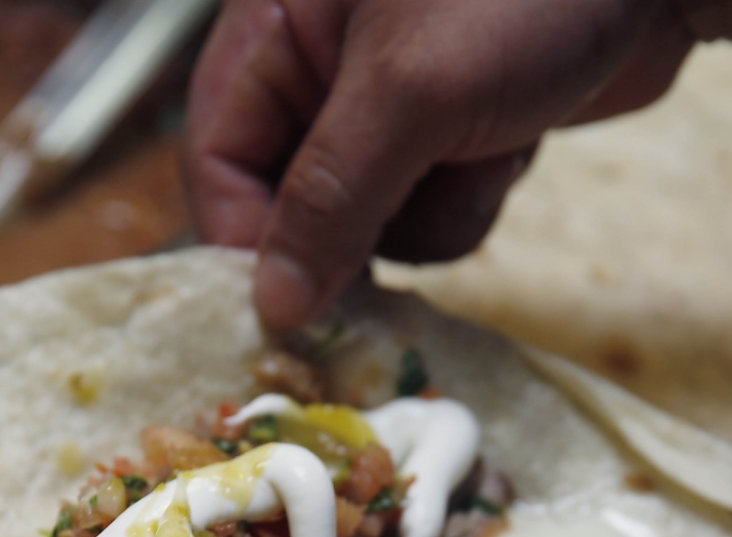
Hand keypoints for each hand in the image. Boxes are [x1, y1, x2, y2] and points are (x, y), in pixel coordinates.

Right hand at [184, 0, 696, 328]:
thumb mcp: (412, 93)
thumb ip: (331, 200)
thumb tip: (274, 304)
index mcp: (277, 26)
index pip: (217, 159)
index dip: (245, 241)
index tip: (288, 313)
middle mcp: (322, 68)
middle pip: (290, 203)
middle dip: (351, 236)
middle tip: (393, 259)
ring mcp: (392, 105)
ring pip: (368, 223)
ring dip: (428, 216)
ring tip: (484, 151)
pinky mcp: (454, 133)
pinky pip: (432, 212)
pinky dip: (472, 199)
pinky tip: (514, 145)